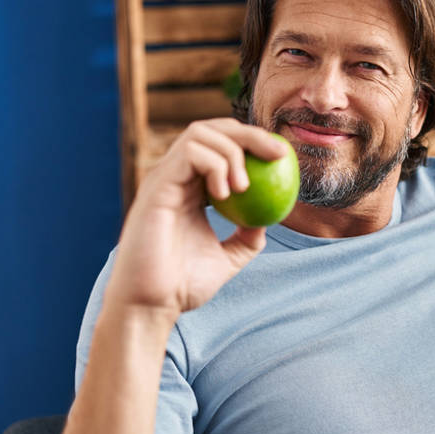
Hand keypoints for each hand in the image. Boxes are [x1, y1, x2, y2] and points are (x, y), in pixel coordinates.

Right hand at [103, 118, 288, 317]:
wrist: (152, 304)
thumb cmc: (182, 287)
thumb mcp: (227, 259)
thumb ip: (246, 238)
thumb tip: (269, 219)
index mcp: (189, 189)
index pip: (220, 146)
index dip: (252, 143)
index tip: (282, 158)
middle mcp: (174, 177)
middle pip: (212, 129)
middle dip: (249, 133)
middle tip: (278, 155)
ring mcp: (162, 178)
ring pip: (200, 133)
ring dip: (232, 152)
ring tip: (244, 187)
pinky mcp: (155, 185)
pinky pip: (190, 153)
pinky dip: (215, 164)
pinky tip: (226, 193)